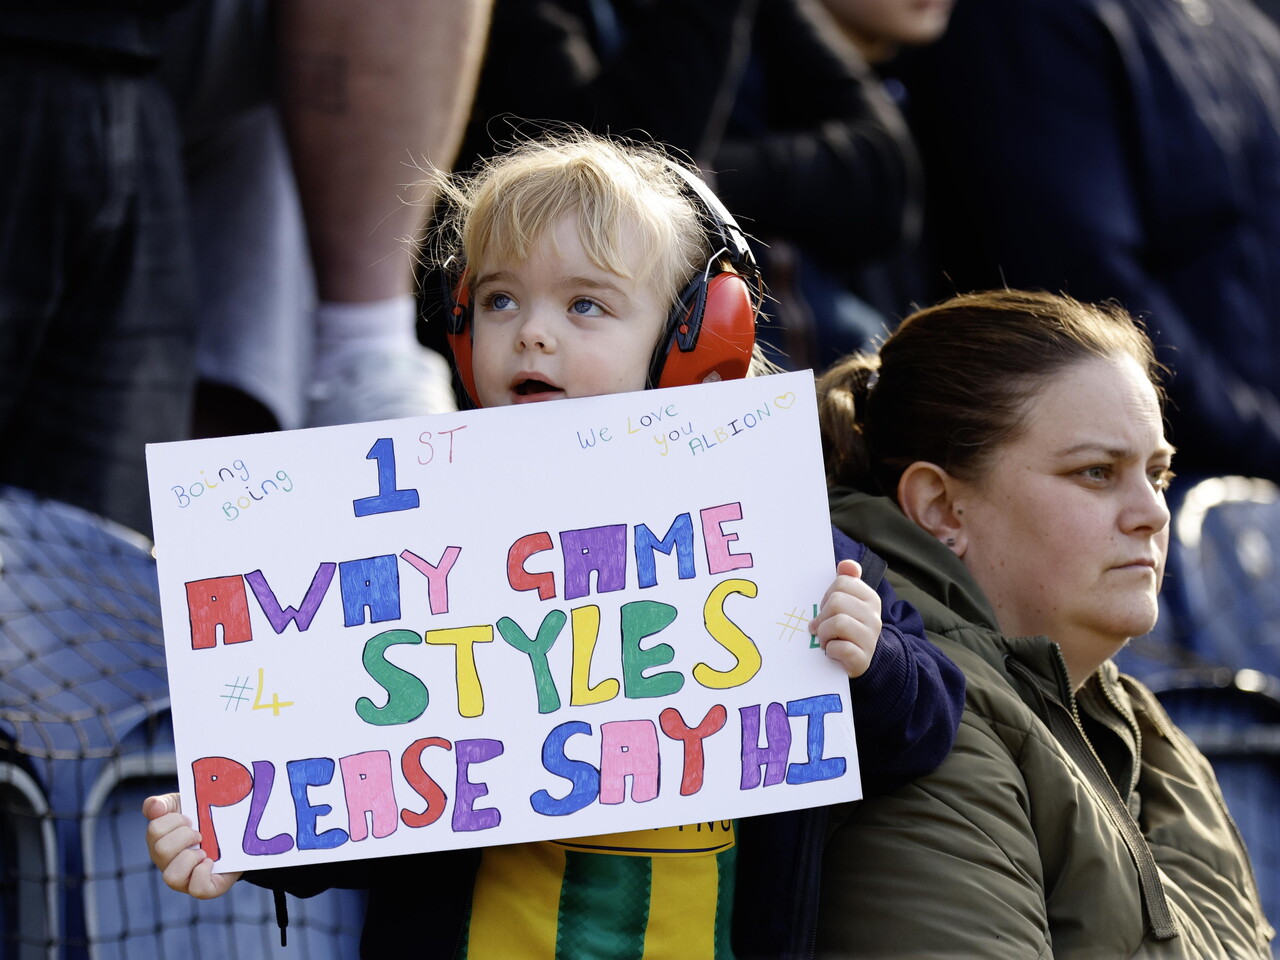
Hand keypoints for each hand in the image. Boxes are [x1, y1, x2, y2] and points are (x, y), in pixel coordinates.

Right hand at [143, 793, 242, 898]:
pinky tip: (210, 862)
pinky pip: (196, 889)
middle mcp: (166, 863)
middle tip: (200, 834)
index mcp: (160, 841)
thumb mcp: (184, 805)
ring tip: (204, 851)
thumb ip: (164, 804)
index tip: (190, 818)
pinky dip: (203, 873)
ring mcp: (183, 879)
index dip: (175, 819)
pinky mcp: (204, 888)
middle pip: (161, 850)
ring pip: (171, 876)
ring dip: (190, 857)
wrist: (236, 833)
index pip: (155, 829)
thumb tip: (153, 806)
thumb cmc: (205, 819)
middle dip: (185, 836)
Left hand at [810, 559, 881, 677]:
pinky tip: (832, 651)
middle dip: (822, 616)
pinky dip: (830, 650)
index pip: (841, 582)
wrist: (860, 661)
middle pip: (836, 602)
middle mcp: (873, 616)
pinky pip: (840, 647)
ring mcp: (870, 638)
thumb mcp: (848, 603)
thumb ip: (847, 580)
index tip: (827, 609)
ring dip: (823, 634)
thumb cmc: (848, 629)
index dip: (827, 595)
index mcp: (870, 599)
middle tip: (822, 628)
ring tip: (825, 640)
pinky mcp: (862, 658)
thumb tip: (846, 564)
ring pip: (837, 623)